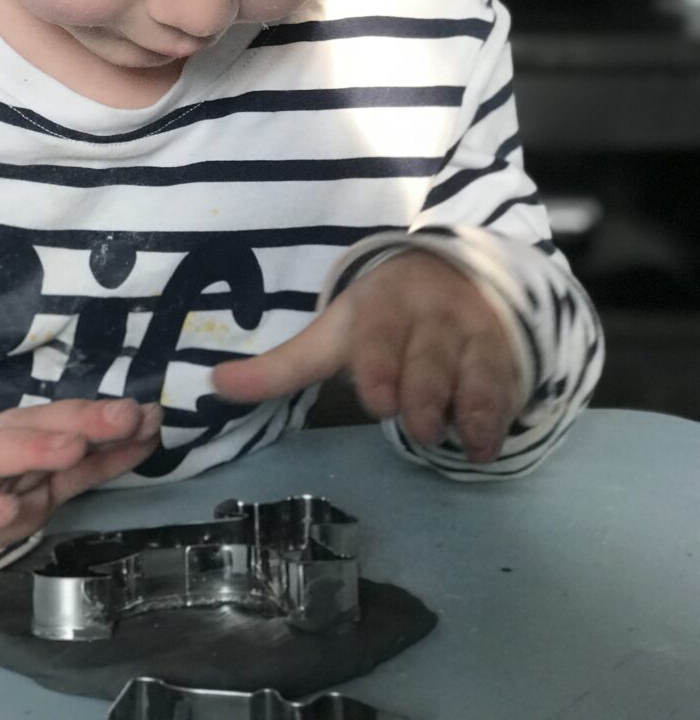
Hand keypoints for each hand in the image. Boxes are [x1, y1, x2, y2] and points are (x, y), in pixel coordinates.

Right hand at [0, 398, 161, 596]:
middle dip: (76, 421)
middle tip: (124, 416)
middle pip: (26, 428)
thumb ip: (88, 465)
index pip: (56, 422)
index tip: (148, 414)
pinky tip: (1, 508)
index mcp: (5, 438)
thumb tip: (146, 429)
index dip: (99, 418)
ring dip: (29, 450)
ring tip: (71, 448)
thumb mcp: (36, 490)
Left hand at [211, 251, 522, 462]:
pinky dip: (499, 416)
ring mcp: (473, 335)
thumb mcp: (333, 334)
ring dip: (468, 406)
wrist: (455, 275)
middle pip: (428, 359)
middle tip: (416, 427)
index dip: (380, 366)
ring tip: (459, 441)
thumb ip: (280, 366)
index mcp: (381, 306)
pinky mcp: (506, 356)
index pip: (379, 335)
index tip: (379, 400)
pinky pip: (506, 386)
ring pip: (474, 371)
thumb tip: (213, 385)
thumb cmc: (382, 317)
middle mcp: (430, 317)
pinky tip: (486, 445)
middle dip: (422, 394)